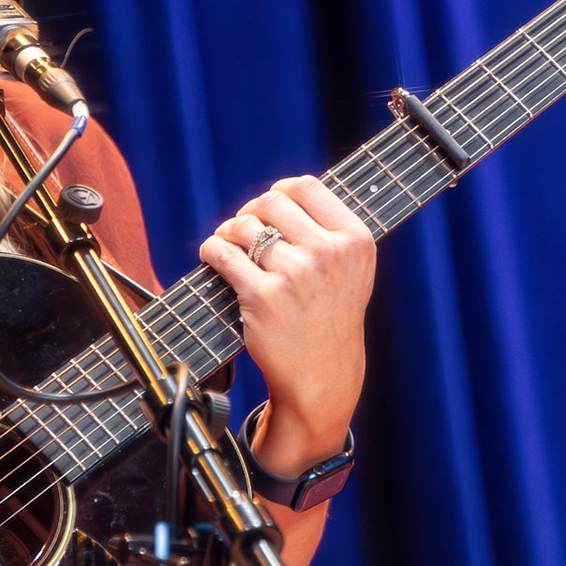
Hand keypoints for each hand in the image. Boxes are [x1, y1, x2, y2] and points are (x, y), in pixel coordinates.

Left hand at [197, 177, 374, 475]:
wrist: (322, 378)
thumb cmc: (330, 321)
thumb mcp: (351, 271)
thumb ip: (328, 231)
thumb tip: (283, 192)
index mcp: (355, 240)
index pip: (306, 187)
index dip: (279, 192)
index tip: (268, 207)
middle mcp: (329, 252)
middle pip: (271, 201)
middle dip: (250, 212)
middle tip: (244, 231)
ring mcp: (296, 273)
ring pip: (244, 225)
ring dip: (228, 232)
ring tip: (229, 247)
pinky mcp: (263, 296)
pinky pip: (223, 253)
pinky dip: (211, 250)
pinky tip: (212, 257)